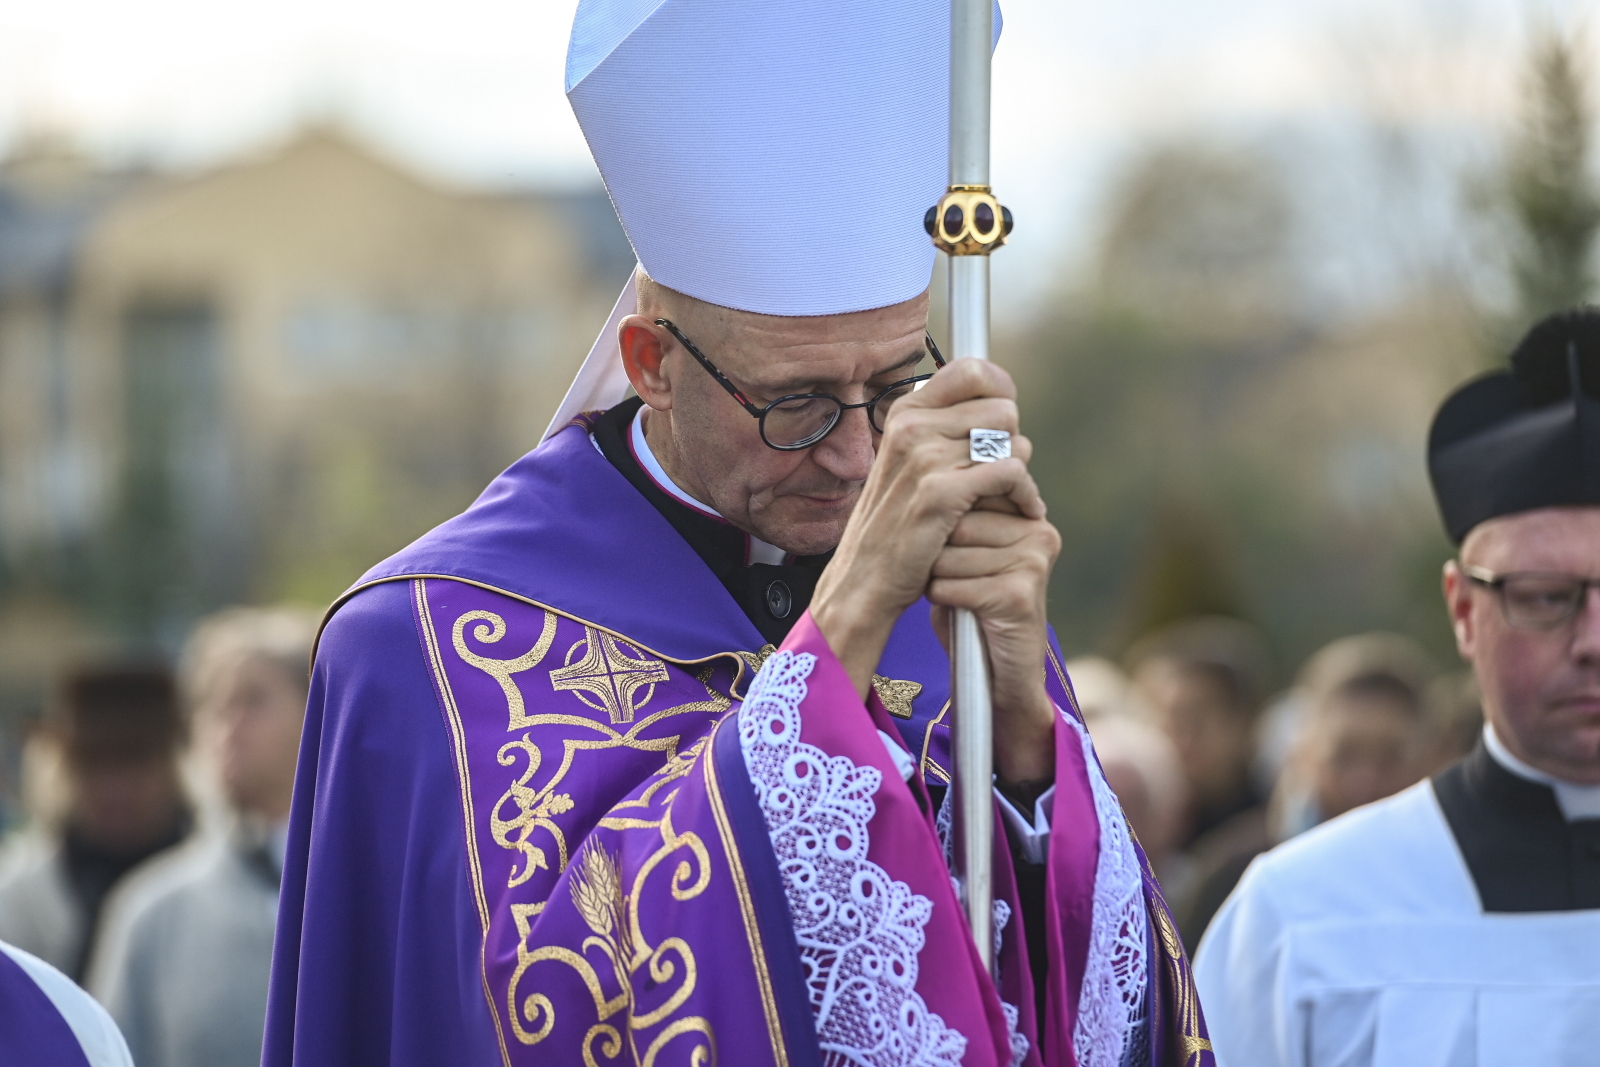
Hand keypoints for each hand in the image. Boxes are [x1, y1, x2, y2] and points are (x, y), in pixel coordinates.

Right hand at [811, 359, 1057, 784]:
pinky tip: (1022, 512)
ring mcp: (924, 458)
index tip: (1005, 424)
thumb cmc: (896, 527)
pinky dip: (1026, 495)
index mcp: (903, 413)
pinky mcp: (941, 493)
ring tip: (1012, 498)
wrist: (864, 582)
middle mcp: (910, 427)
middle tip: (1006, 476)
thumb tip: (1000, 406)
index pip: (973, 370)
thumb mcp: (909, 466)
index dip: (1001, 391)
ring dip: (1022, 472)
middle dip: (1013, 442)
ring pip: (1011, 439)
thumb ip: (944, 431)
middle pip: (1002, 407)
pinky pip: (1011, 473)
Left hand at [929, 509, 1059, 787]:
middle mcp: (1038, 533)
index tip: (945, 551)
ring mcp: (1032, 562)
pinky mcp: (1019, 594)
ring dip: (938, 580)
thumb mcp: (967, 556)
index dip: (942, 527)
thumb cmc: (976, 611)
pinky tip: (961, 612)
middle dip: (938, 553)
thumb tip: (929, 488)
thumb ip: (959, 522)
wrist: (1004, 675)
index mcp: (1028, 518)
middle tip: (953, 580)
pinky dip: (943, 601)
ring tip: (960, 598)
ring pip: (949, 556)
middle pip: (956, 524)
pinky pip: (952, 585)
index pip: (967, 497)